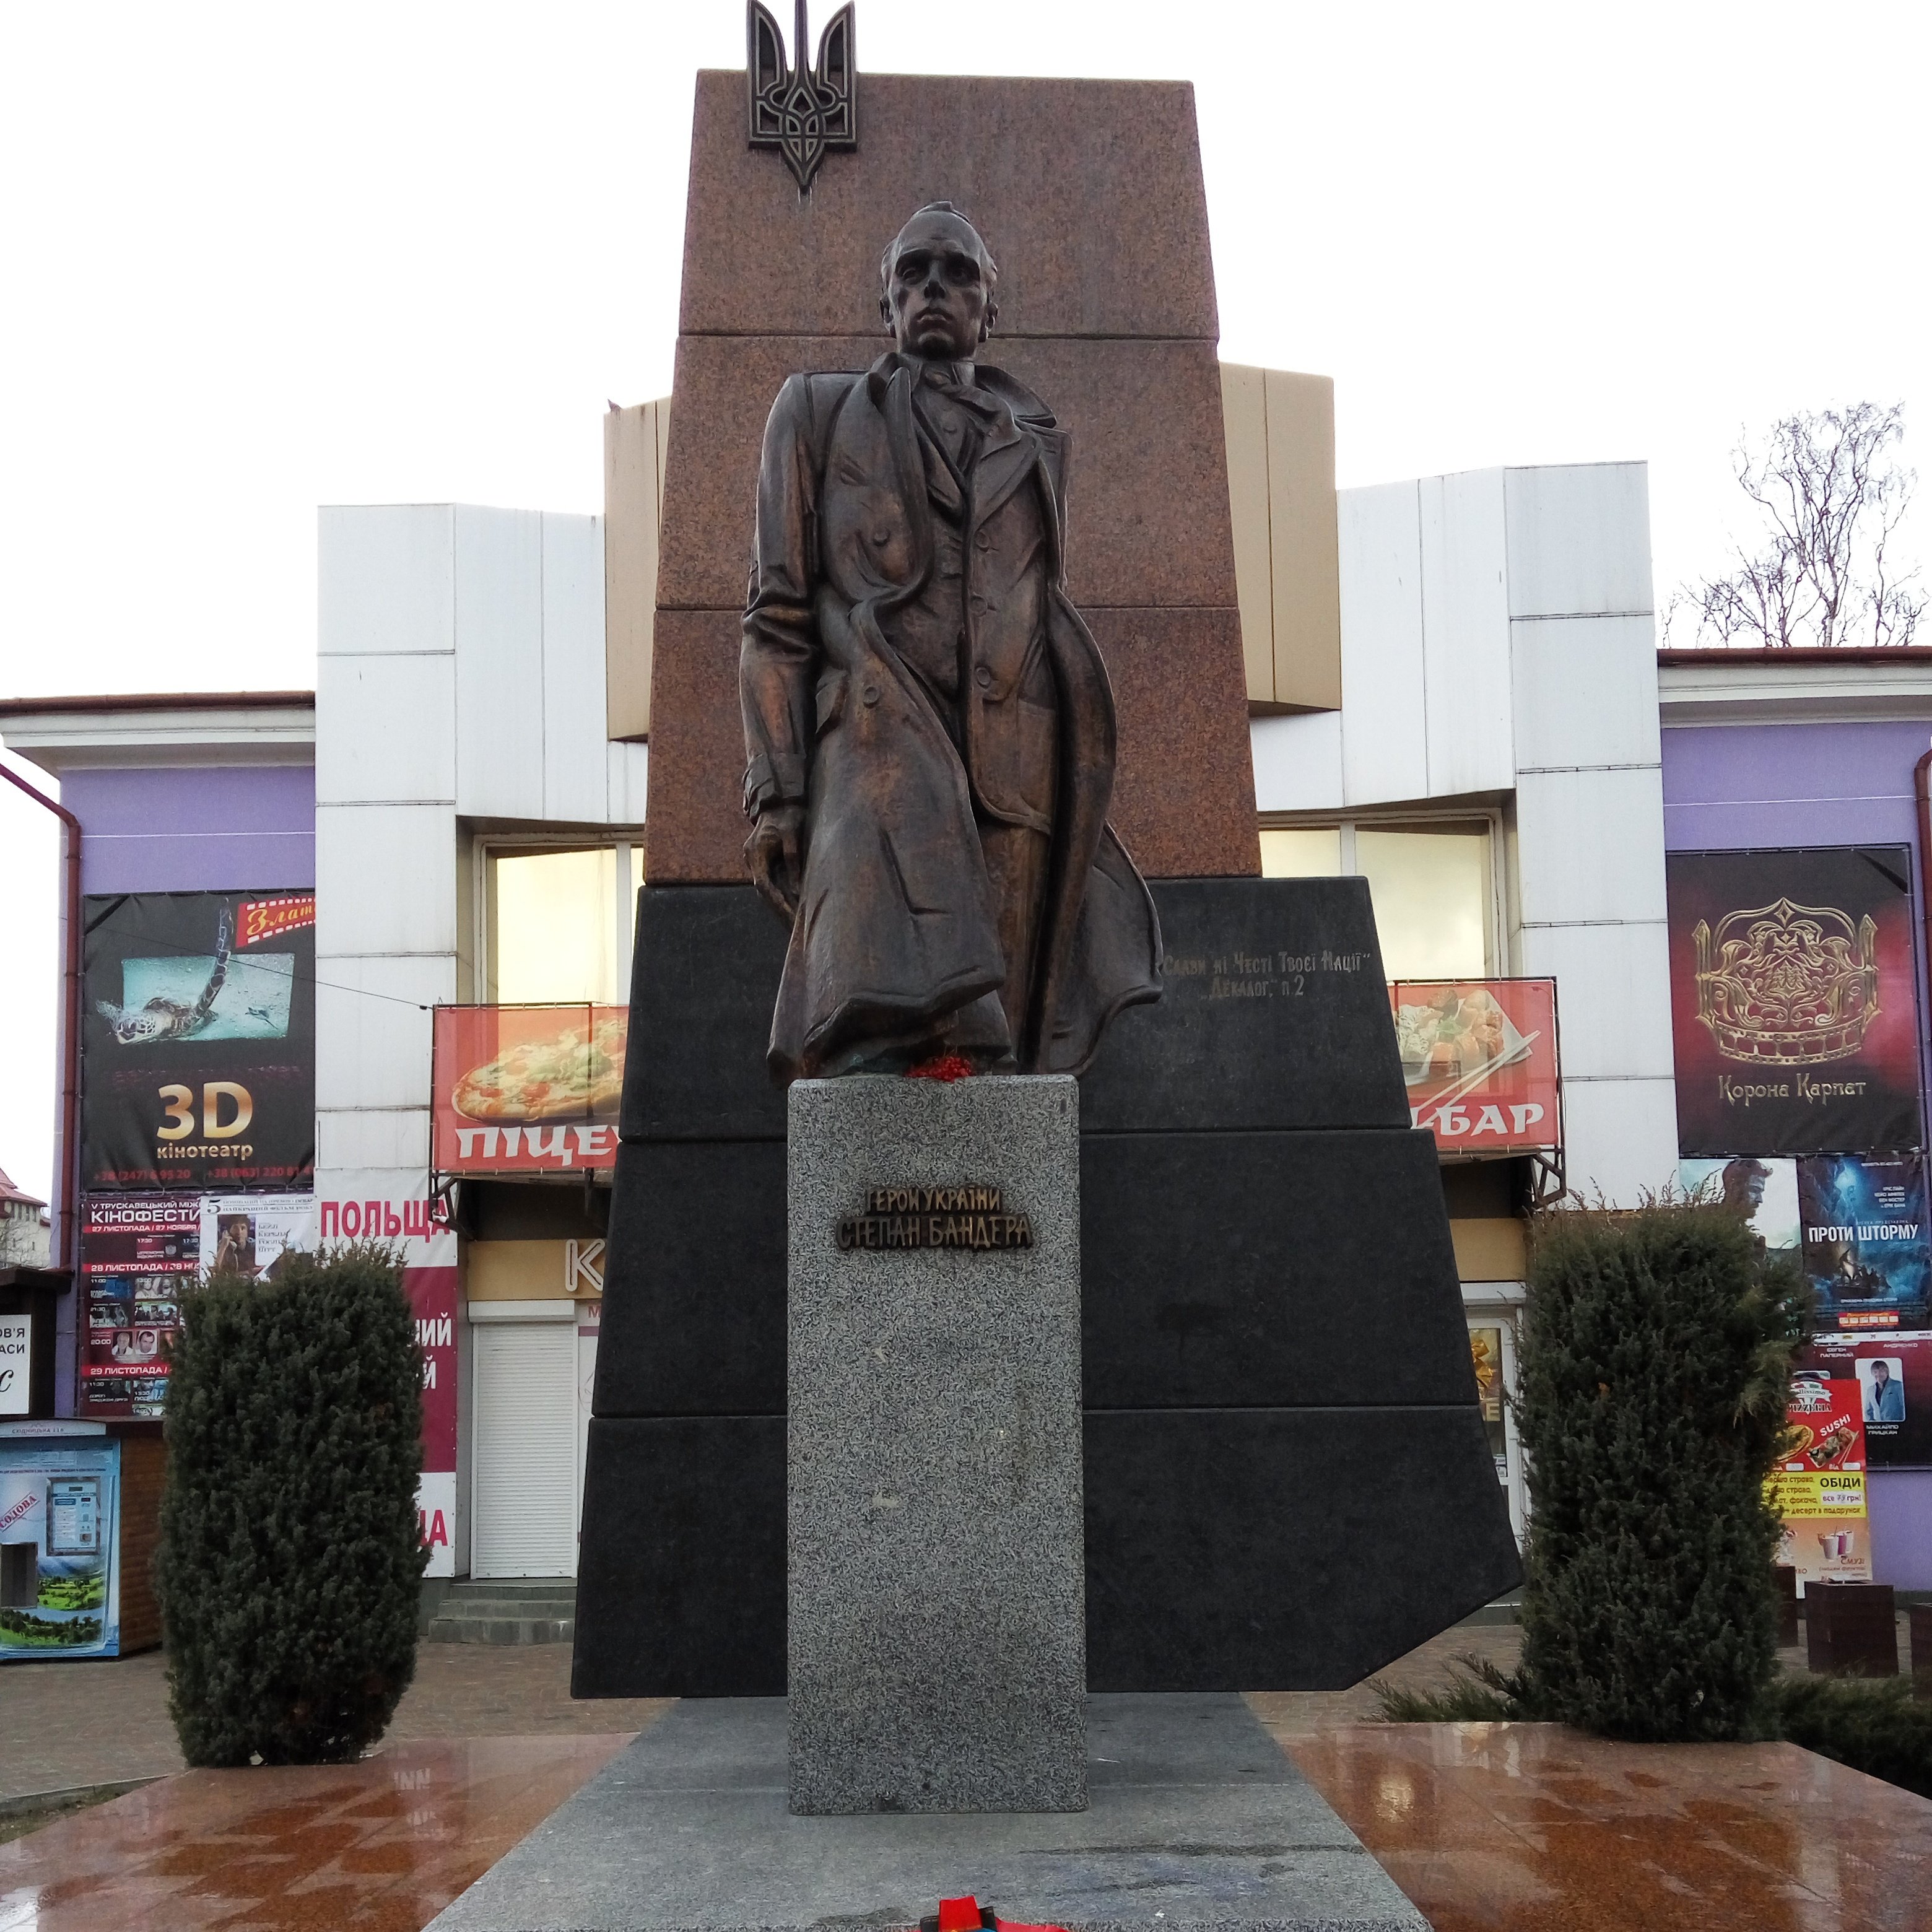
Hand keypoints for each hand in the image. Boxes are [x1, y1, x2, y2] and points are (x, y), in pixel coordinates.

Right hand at [745, 803, 804, 919]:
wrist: (779, 799)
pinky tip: (791, 906)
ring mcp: (756, 860)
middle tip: (794, 926)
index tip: (790, 915)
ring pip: (766, 889)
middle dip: (778, 909)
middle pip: (763, 891)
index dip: (776, 902)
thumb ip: (792, 858)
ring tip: (793, 922)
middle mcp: (751, 858)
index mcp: (755, 853)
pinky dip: (779, 895)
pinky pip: (770, 883)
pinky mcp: (763, 861)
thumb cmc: (788, 815)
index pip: (763, 886)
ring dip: (778, 905)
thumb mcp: (792, 834)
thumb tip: (795, 888)